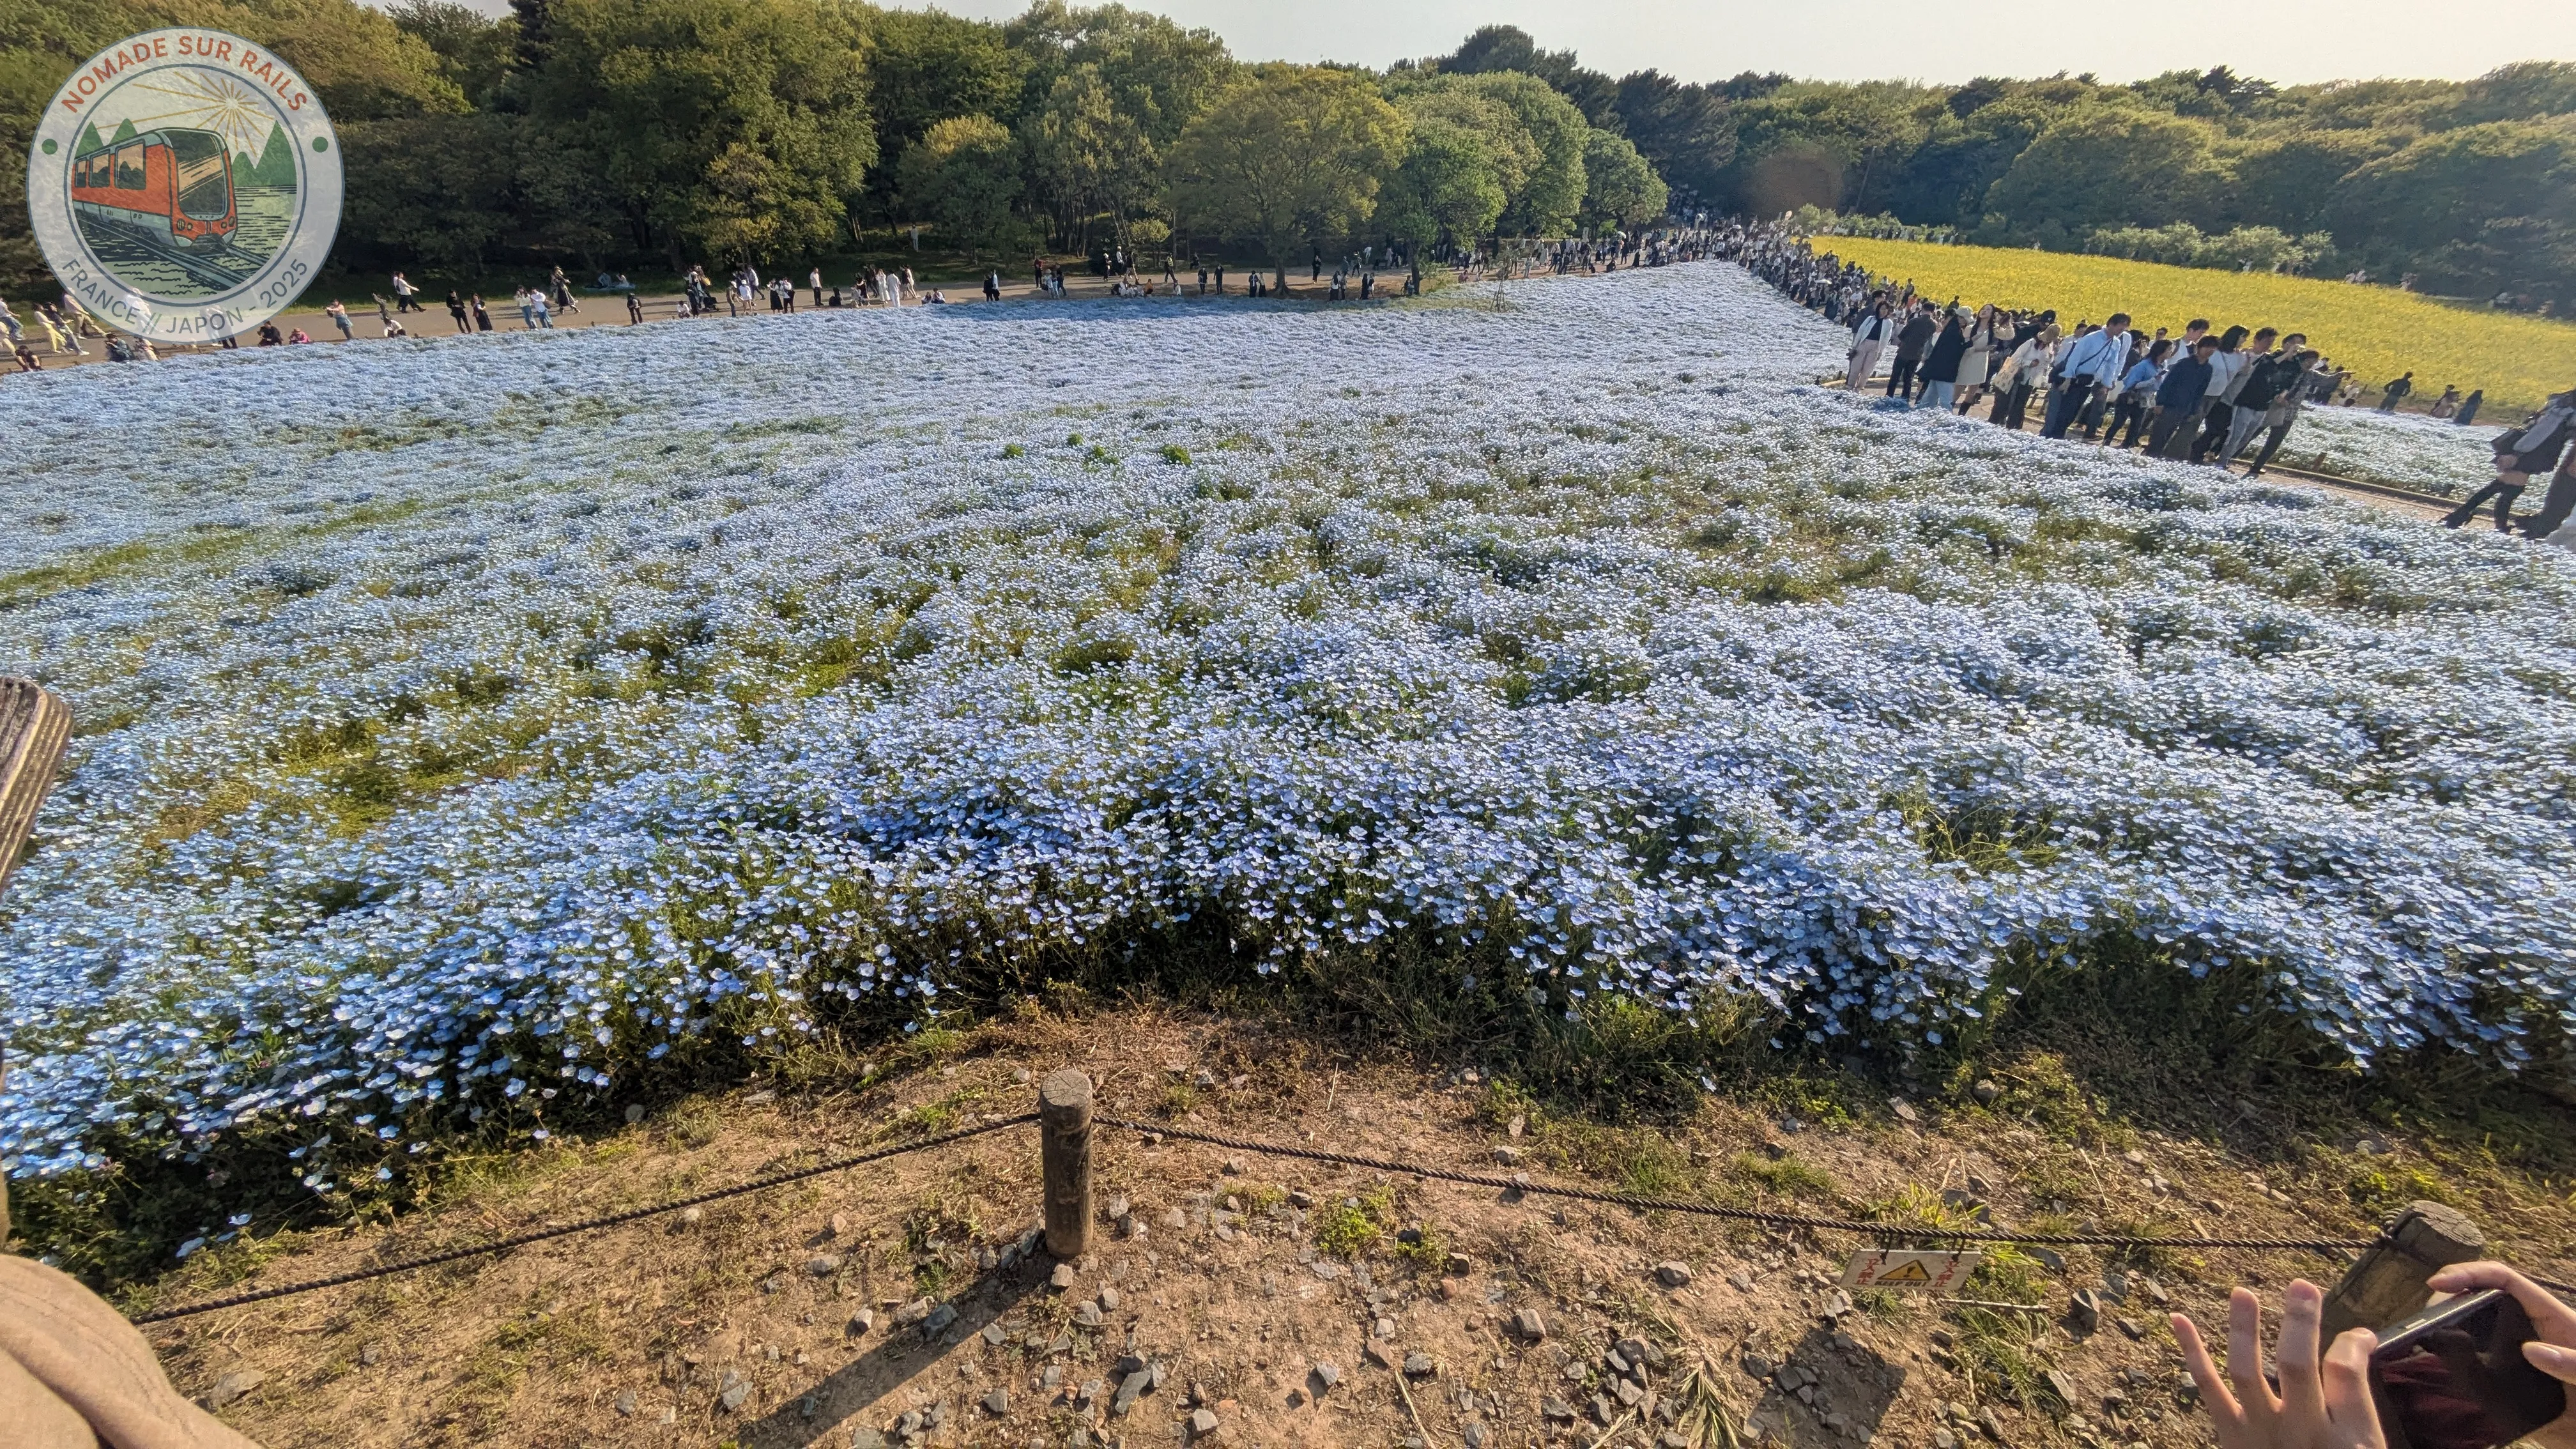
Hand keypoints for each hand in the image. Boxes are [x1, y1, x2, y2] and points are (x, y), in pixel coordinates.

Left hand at [2173, 1279, 2385, 1448]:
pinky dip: (2191, 1353)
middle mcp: (2299, 1432)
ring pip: (2246, 1372)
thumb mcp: (2364, 1446)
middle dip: (2300, 1322)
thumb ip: (2357, 1395)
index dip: (2350, 1342)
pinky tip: (2178, 1319)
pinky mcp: (2230, 1436)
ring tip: (2242, 1292)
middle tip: (2302, 1285)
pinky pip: (2207, 1390)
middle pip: (2297, 1367)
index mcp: (2344, 1436)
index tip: (2358, 1330)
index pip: (2346, 1374)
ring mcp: (2259, 1434)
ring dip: (2242, 1329)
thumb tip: (2360, 1338)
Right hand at [2424, 1262, 2575, 1448]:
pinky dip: (2449, 1364)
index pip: (2505, 1281)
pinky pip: (2469, 1368)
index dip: (2471, 1274)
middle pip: (2479, 1300)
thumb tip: (2530, 1349)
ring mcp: (2511, 1357)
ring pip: (2470, 1331)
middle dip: (2448, 1299)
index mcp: (2548, 1317)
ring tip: (2422, 1338)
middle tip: (2426, 1318)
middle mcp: (2525, 1332)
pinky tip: (2435, 1367)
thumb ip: (2571, 1362)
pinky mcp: (2501, 1384)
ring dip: (2444, 1329)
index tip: (2438, 1284)